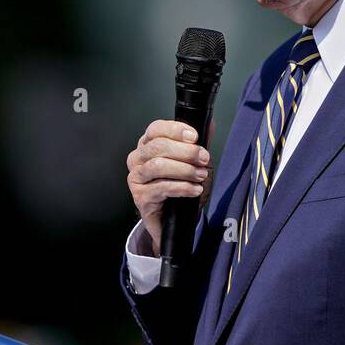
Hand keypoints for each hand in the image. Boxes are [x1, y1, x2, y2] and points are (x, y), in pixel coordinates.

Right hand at [126, 119, 213, 252]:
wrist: (174, 220)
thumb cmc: (180, 186)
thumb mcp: (192, 163)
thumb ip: (198, 144)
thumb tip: (209, 124)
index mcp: (147, 144)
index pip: (156, 129)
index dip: (175, 130)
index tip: (195, 137)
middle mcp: (137, 158)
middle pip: (158, 147)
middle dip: (186, 152)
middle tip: (204, 160)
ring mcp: (136, 178)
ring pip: (158, 166)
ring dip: (184, 170)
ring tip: (201, 176)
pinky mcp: (140, 197)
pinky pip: (161, 188)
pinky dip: (182, 187)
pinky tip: (195, 189)